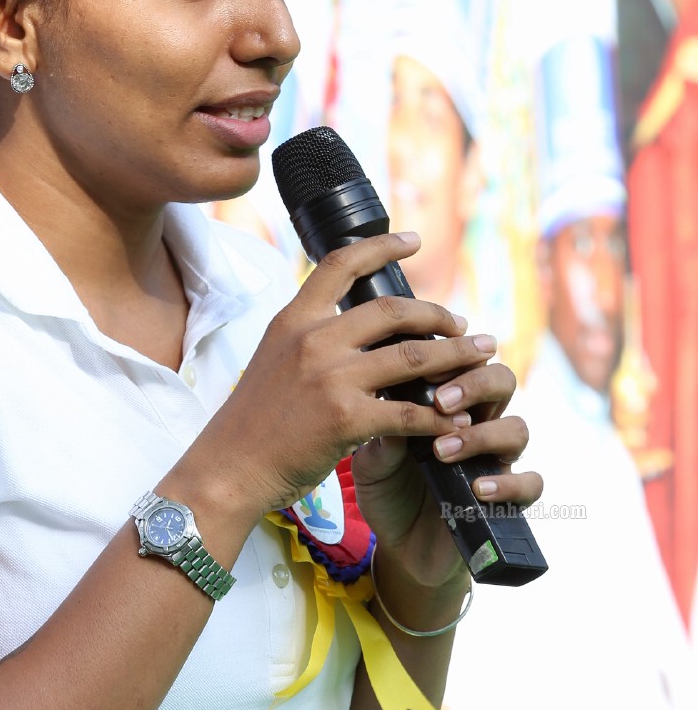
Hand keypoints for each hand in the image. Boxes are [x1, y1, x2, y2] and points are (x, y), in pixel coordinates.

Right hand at [189, 234, 509, 518]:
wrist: (227, 469)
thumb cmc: (251, 424)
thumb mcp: (271, 361)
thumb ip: (307, 339)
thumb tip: (350, 328)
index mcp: (293, 321)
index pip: (341, 264)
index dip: (382, 246)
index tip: (413, 240)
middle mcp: (313, 340)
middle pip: (392, 309)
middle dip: (438, 314)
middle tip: (463, 325)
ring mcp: (330, 378)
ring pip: (414, 355)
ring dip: (456, 356)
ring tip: (480, 357)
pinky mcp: (346, 420)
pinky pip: (410, 412)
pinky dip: (439, 416)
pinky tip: (456, 421)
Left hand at [352, 333, 542, 594]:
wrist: (399, 545)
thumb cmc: (387, 491)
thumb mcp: (372, 461)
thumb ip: (380, 433)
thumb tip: (387, 402)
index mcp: (448, 406)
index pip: (463, 362)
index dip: (451, 354)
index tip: (423, 362)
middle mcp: (478, 425)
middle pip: (502, 380)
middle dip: (476, 382)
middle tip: (441, 399)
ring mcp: (495, 460)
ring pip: (518, 429)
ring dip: (482, 435)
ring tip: (442, 451)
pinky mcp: (507, 499)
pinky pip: (530, 484)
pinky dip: (508, 484)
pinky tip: (478, 489)